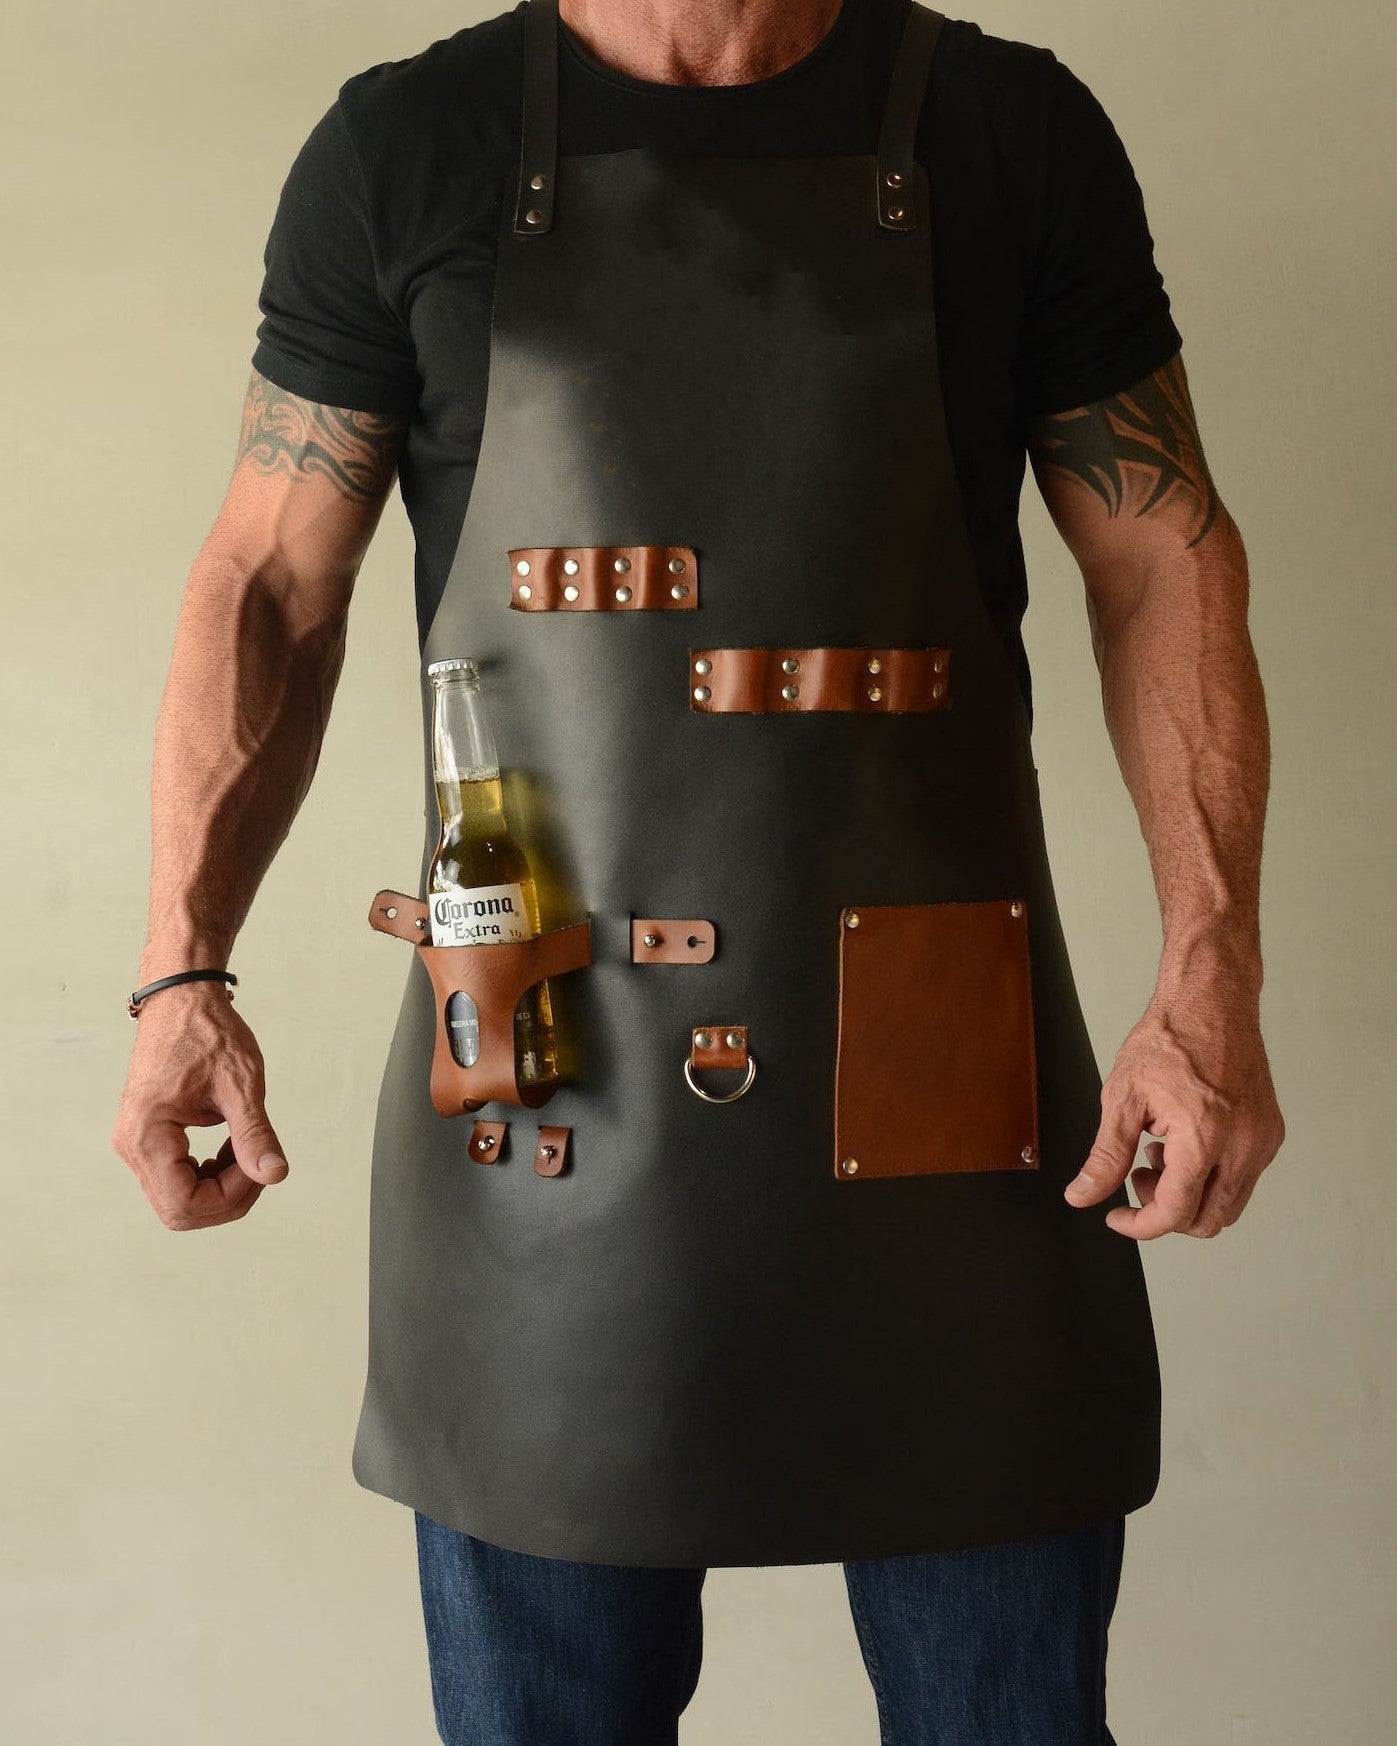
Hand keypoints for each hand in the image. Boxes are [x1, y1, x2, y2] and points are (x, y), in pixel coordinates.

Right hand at [110, 983, 289, 1229]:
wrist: (183, 998)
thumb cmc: (207, 1032)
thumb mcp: (240, 1084)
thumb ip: (254, 1134)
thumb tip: (275, 1175)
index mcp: (147, 1134)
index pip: (183, 1205)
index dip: (229, 1198)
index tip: (259, 1165)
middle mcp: (132, 1145)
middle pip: (179, 1210)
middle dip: (226, 1197)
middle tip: (257, 1161)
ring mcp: (136, 1143)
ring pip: (178, 1198)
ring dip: (219, 1187)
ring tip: (245, 1149)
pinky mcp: (147, 1138)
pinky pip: (176, 1178)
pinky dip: (209, 1174)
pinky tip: (230, 1148)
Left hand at [1064, 986, 1284, 1239]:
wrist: (1210, 1001)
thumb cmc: (1169, 1038)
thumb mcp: (1122, 1098)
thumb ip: (1104, 1156)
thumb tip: (1082, 1195)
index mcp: (1205, 1136)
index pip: (1177, 1212)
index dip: (1141, 1225)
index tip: (1118, 1217)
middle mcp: (1243, 1144)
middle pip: (1209, 1220)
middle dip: (1167, 1211)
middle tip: (1138, 1176)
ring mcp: (1262, 1140)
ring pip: (1229, 1204)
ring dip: (1190, 1196)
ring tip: (1160, 1153)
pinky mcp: (1270, 1133)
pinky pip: (1242, 1179)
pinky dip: (1211, 1177)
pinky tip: (1184, 1142)